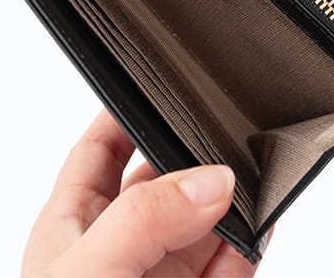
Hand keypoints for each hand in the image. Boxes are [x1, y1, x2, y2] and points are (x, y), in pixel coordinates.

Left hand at [20, 108, 264, 277]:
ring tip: (257, 170)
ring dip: (232, 197)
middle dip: (198, 155)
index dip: (127, 111)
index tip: (168, 76)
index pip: (99, 152)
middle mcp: (118, 251)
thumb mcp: (89, 274)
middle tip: (232, 131)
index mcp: (71, 230)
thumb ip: (144, 221)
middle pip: (165, 181)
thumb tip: (210, 178)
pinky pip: (230, 264)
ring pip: (205, 222)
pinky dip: (249, 242)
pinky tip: (261, 220)